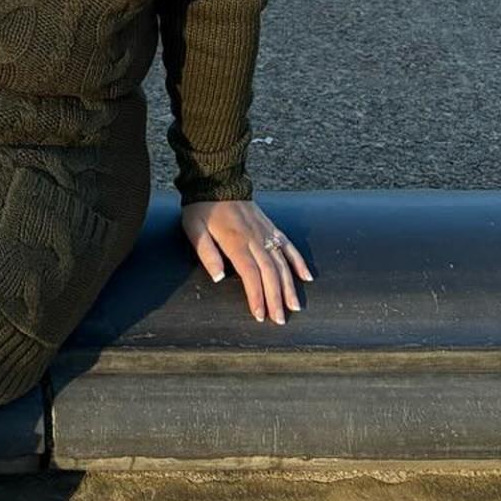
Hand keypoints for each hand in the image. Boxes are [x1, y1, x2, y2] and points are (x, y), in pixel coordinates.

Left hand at [181, 200, 310, 325]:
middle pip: (269, 272)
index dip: (256, 295)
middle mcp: (254, 238)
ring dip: (289, 286)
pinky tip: (306, 277)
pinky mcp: (270, 226)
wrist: (216, 180)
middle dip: (275, 298)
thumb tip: (219, 277)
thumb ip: (206, 253)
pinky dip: (298, 261)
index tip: (259, 315)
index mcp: (235, 240)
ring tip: (294, 307)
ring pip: (282, 262)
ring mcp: (265, 232)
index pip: (250, 273)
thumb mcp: (194, 229)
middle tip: (279, 320)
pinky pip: (288, 245)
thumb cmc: (201, 208)